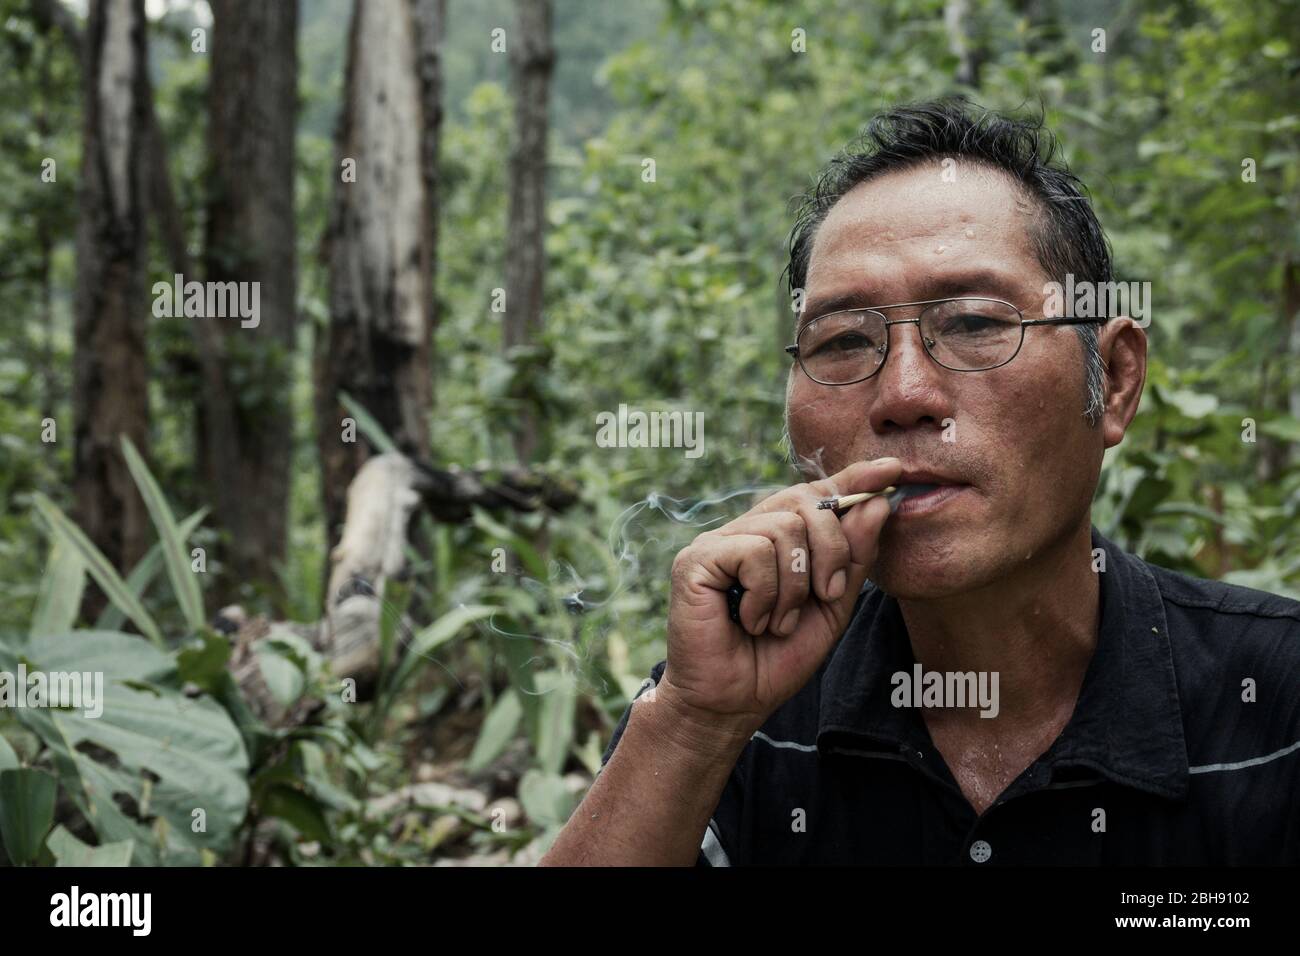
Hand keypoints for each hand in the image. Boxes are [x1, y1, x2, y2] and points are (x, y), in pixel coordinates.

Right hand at [661, 457, 901, 734]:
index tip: (892, 470)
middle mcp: (744, 531)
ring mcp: (716, 542)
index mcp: (774, 538)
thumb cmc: (776, 659)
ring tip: (777, 623)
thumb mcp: (831, 607)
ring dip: (795, 587)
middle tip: (825, 596)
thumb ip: (852, 558)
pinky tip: (752, 620)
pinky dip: (766, 594)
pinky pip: (754, 552)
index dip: (851, 480)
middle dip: (832, 551)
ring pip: (783, 530)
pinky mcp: (695, 560)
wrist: (733, 704)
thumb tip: (876, 503)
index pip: (814, 494)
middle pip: (805, 504)